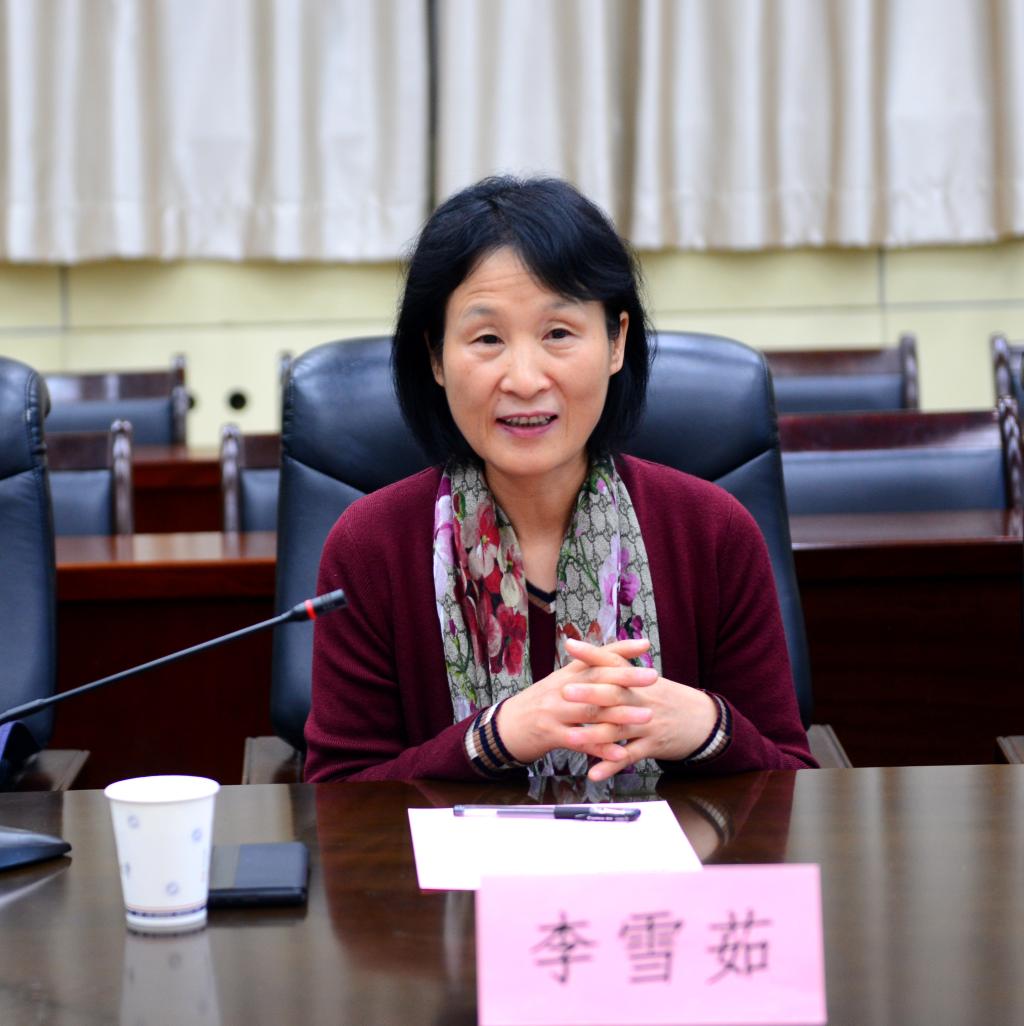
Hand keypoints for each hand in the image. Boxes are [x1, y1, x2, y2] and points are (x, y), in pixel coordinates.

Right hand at [495, 638, 656, 764]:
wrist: (505, 726)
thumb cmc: (539, 704)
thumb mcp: (558, 683)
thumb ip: (583, 673)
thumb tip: (611, 659)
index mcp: (566, 674)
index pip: (595, 656)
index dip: (619, 649)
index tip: (645, 645)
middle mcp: (561, 688)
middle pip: (596, 680)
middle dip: (626, 678)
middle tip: (652, 676)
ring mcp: (555, 712)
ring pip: (591, 711)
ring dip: (621, 714)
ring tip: (646, 715)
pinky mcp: (551, 735)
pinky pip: (581, 742)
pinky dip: (602, 749)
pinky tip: (621, 754)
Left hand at [560, 637, 717, 781]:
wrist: (704, 720)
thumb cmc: (669, 698)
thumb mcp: (648, 681)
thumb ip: (622, 669)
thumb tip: (591, 657)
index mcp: (639, 680)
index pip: (614, 661)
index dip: (592, 653)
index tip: (570, 645)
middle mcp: (643, 698)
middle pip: (614, 694)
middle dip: (589, 693)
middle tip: (564, 691)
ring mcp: (648, 723)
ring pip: (618, 728)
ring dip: (593, 735)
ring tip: (569, 738)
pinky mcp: (653, 745)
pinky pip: (630, 756)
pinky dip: (611, 765)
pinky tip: (593, 773)